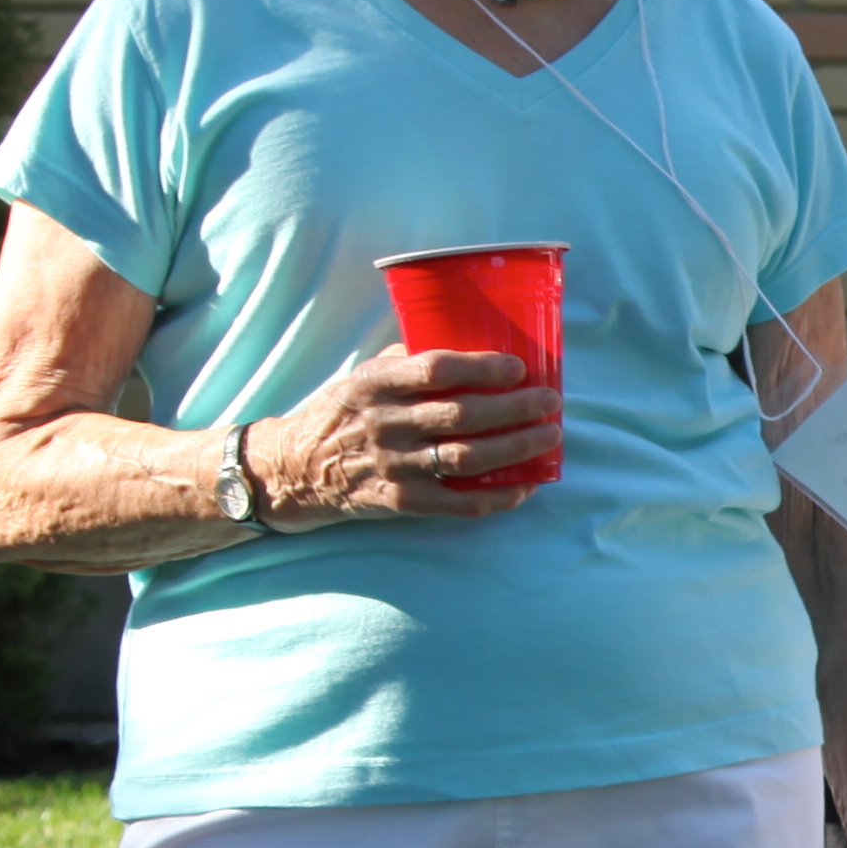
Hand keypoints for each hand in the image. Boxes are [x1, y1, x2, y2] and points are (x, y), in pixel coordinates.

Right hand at [254, 347, 561, 523]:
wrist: (296, 469)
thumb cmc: (341, 413)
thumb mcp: (361, 376)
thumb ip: (407, 362)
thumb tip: (467, 343)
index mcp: (375, 384)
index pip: (435, 370)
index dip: (481, 367)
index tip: (518, 366)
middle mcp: (384, 424)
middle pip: (461, 415)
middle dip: (514, 408)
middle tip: (550, 401)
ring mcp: (393, 466)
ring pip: (466, 459)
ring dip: (515, 449)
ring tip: (548, 437)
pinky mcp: (401, 502)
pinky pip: (457, 503)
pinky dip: (496, 497)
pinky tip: (525, 486)